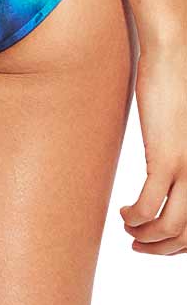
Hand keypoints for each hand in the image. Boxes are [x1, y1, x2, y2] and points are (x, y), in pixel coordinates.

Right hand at [120, 42, 186, 254]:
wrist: (176, 56)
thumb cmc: (182, 88)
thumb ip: (185, 161)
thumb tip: (172, 181)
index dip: (181, 244)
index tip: (160, 242)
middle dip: (162, 248)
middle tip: (139, 244)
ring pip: (170, 226)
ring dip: (145, 236)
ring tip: (129, 227)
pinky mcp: (168, 157)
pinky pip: (149, 204)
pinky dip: (135, 216)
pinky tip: (124, 212)